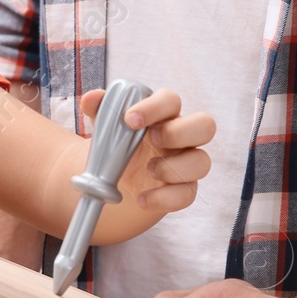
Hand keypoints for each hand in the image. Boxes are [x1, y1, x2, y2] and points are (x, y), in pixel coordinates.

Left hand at [79, 87, 212, 213]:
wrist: (118, 179)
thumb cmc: (120, 144)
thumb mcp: (106, 127)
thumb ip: (99, 110)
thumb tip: (90, 98)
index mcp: (164, 115)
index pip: (171, 100)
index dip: (155, 107)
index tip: (129, 119)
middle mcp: (182, 137)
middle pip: (205, 125)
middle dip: (179, 132)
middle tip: (152, 139)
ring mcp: (187, 163)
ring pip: (202, 162)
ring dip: (173, 167)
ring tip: (148, 169)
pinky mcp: (184, 189)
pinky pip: (188, 195)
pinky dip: (164, 199)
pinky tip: (142, 199)